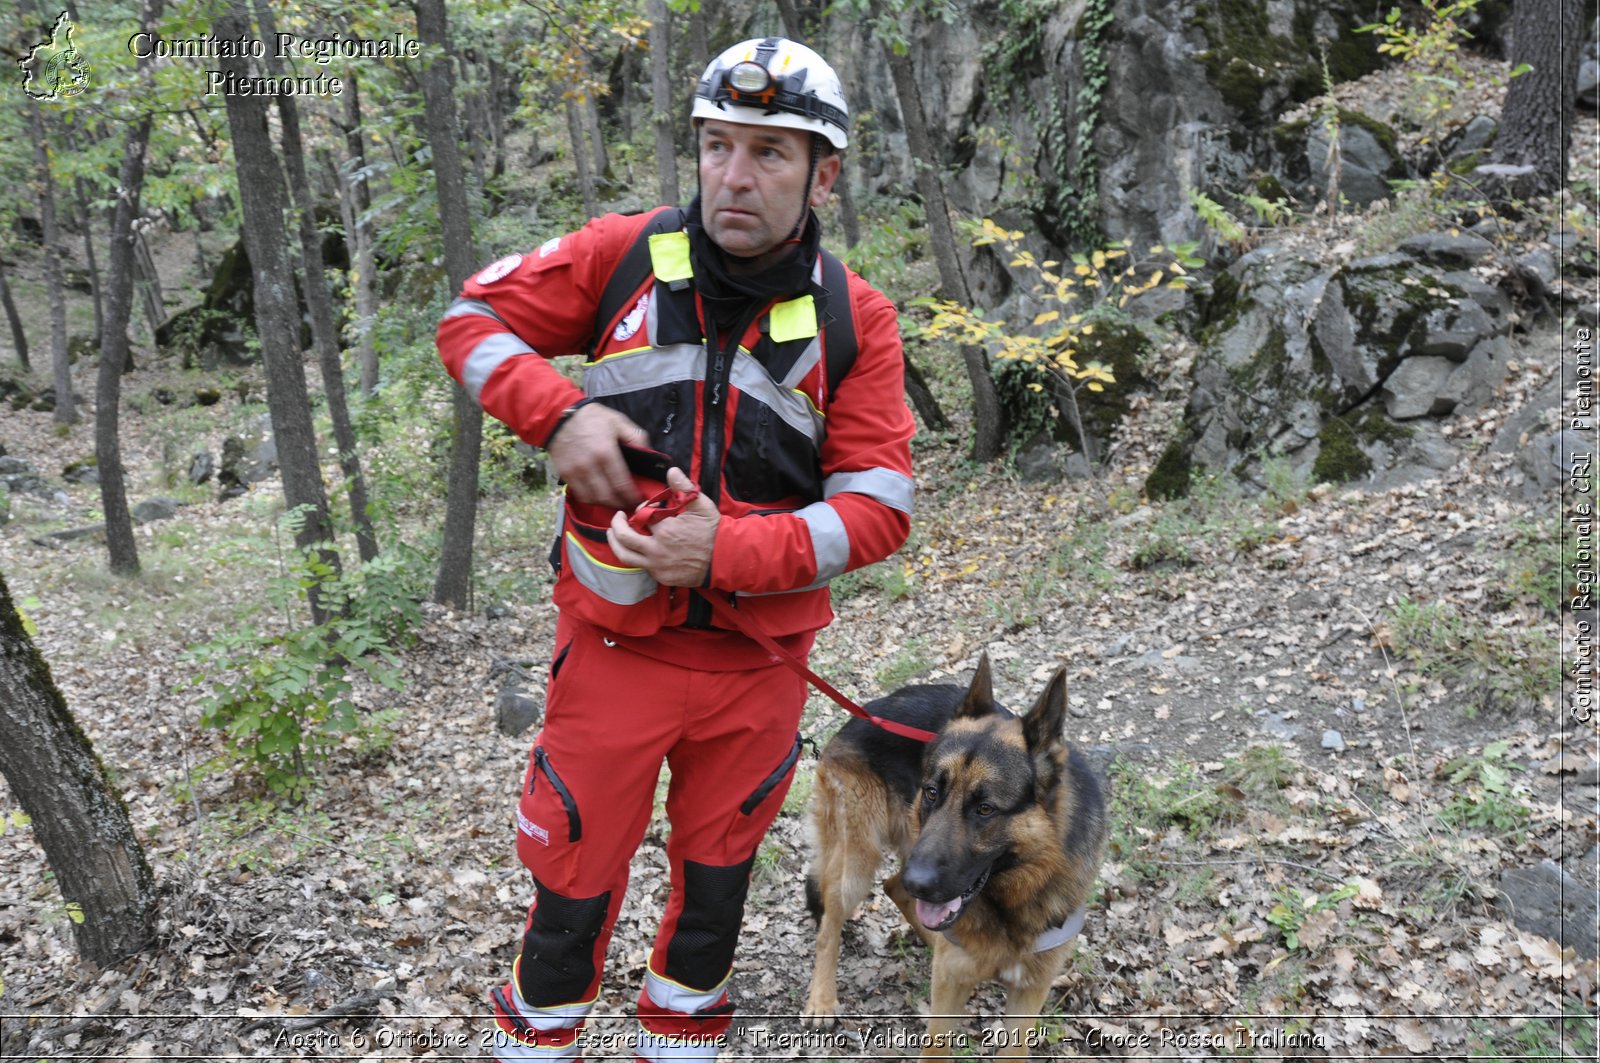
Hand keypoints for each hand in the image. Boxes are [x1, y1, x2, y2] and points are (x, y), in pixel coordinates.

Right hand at [547, 403, 648, 509]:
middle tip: (630, 503)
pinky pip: (580, 495)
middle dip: (621, 503)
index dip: (633, 496)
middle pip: (608, 497)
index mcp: (606, 453)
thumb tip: (649, 454)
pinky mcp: (565, 475)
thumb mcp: (618, 421)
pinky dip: (592, 499)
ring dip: (607, 504)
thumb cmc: (592, 418)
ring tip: (616, 500)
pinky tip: (599, 495)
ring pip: (594, 499)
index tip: (640, 499)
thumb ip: (636, 437)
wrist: (559, 415)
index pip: (622, 484)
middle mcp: (590, 466)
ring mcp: (575, 472)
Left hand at [607, 468, 719, 586]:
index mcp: (665, 530)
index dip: (641, 509)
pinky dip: (637, 556)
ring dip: (616, 544)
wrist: (725, 558)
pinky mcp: (662, 577)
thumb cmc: (713, 530)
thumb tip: (671, 471)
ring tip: (613, 535)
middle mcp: (657, 550)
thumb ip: (683, 487)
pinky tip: (639, 549)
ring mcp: (658, 566)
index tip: (646, 509)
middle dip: (616, 525)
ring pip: (626, 556)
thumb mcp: (700, 505)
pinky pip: (642, 566)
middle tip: (617, 518)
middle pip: (624, 538)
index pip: (641, 516)